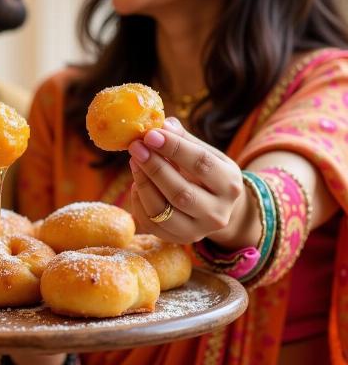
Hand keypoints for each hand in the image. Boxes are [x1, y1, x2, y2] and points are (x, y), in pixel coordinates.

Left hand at [127, 117, 257, 248]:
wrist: (218, 209)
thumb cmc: (208, 174)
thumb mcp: (206, 153)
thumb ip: (184, 139)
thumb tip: (163, 124)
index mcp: (230, 185)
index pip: (201, 164)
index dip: (174, 148)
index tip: (151, 134)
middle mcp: (218, 213)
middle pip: (181, 192)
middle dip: (154, 167)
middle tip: (136, 146)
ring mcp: (198, 231)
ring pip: (163, 210)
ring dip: (143, 183)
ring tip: (133, 160)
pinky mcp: (178, 239)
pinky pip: (150, 222)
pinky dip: (138, 200)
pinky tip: (137, 182)